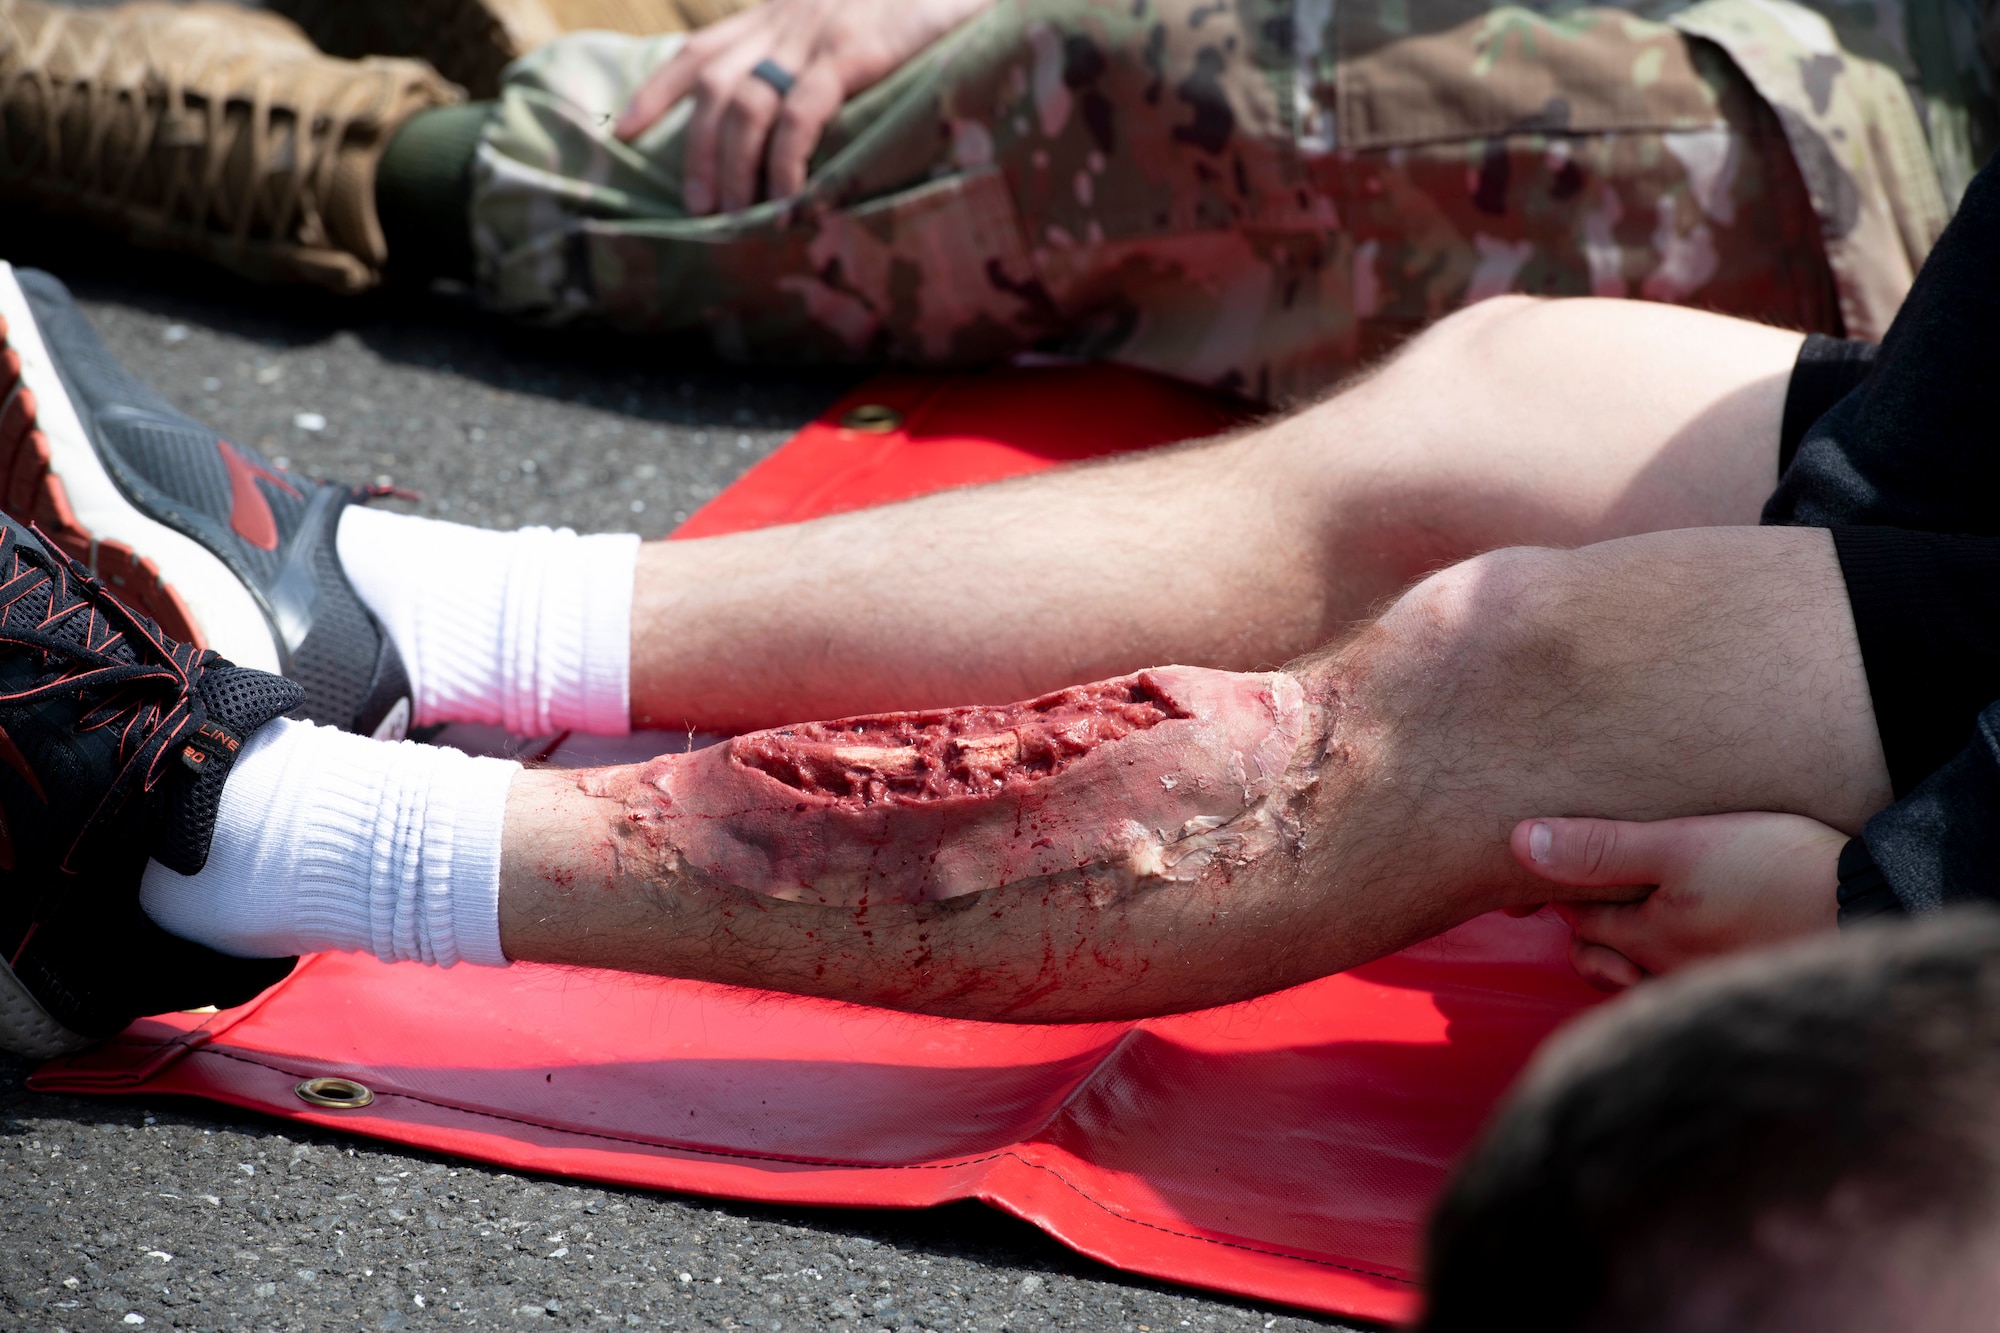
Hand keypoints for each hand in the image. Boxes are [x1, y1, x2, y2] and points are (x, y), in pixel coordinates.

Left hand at [616, 0, 997, 214]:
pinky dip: (785, 160)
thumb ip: (814, 53)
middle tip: (696, 208)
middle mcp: (783, 24)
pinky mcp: (850, 53)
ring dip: (733, 165)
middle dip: (696, 151)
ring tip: (734, 215)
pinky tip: (786, 198)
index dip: (657, 92)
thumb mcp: (845, 18)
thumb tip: (797, 106)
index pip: (698, 52)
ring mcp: (813, 38)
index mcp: (775, 15)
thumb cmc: (908, 3)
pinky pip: (800, 114)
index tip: (625, 131)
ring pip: (745, 104)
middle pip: (712, 86)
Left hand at [1510, 812, 1846, 991]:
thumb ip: (1602, 847)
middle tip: (1588, 892)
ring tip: (1631, 920)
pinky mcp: (1746, 987)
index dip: (1556, 893)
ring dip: (1622, 956)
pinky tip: (1683, 946)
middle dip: (1585, 930)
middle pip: (1602, 958)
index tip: (1548, 871)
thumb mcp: (1684, 844)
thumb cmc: (1781, 871)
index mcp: (1648, 937)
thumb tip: (1519, 842)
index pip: (1577, 919)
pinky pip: (1684, 992)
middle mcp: (1671, 974)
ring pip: (1639, 982)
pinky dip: (1667, 971)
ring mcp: (1709, 988)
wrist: (1876, 909)